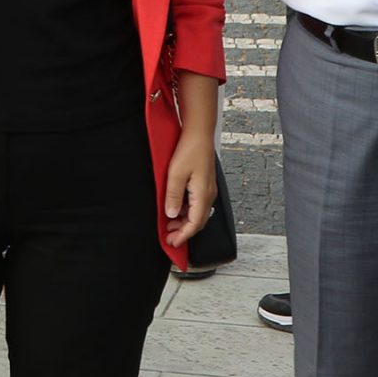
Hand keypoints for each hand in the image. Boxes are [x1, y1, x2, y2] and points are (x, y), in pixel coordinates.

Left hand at [162, 126, 217, 248]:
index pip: (194, 224)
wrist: (199, 133)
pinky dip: (186, 211)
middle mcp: (208, 194)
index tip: (172, 243)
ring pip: (197, 213)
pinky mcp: (204, 183)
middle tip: (169, 238)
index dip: (183, 236)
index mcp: (203, 195)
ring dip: (184, 221)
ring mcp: (207, 189)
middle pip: (198, 222)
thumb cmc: (190, 150)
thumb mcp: (175, 174)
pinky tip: (176, 208)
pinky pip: (196, 204)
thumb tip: (171, 214)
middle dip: (183, 232)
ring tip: (169, 224)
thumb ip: (173, 196)